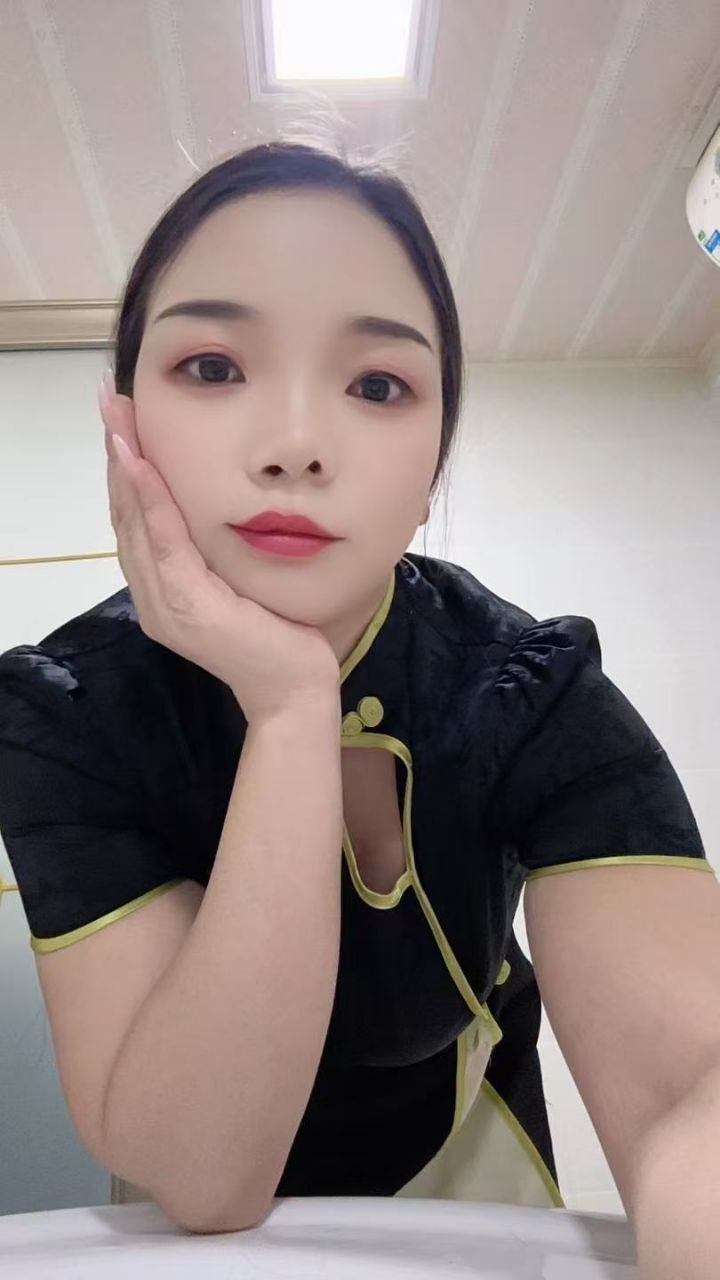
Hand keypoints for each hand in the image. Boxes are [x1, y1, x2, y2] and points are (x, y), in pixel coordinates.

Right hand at [98, 372, 340, 723]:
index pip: (137, 518)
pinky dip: (149, 499)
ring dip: (124, 465)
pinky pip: (163, 543)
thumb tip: (226, 503)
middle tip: (112, 401)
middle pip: (125, 513)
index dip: (126, 467)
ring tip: (118, 419)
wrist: (293, 691)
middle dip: (117, 453)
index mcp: (164, 589)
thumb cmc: (278, 637)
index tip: (124, 420)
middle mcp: (153, 595)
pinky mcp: (186, 606)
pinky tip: (140, 462)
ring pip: (135, 522)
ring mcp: (165, 603)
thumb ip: (220, 552)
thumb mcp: (242, 581)